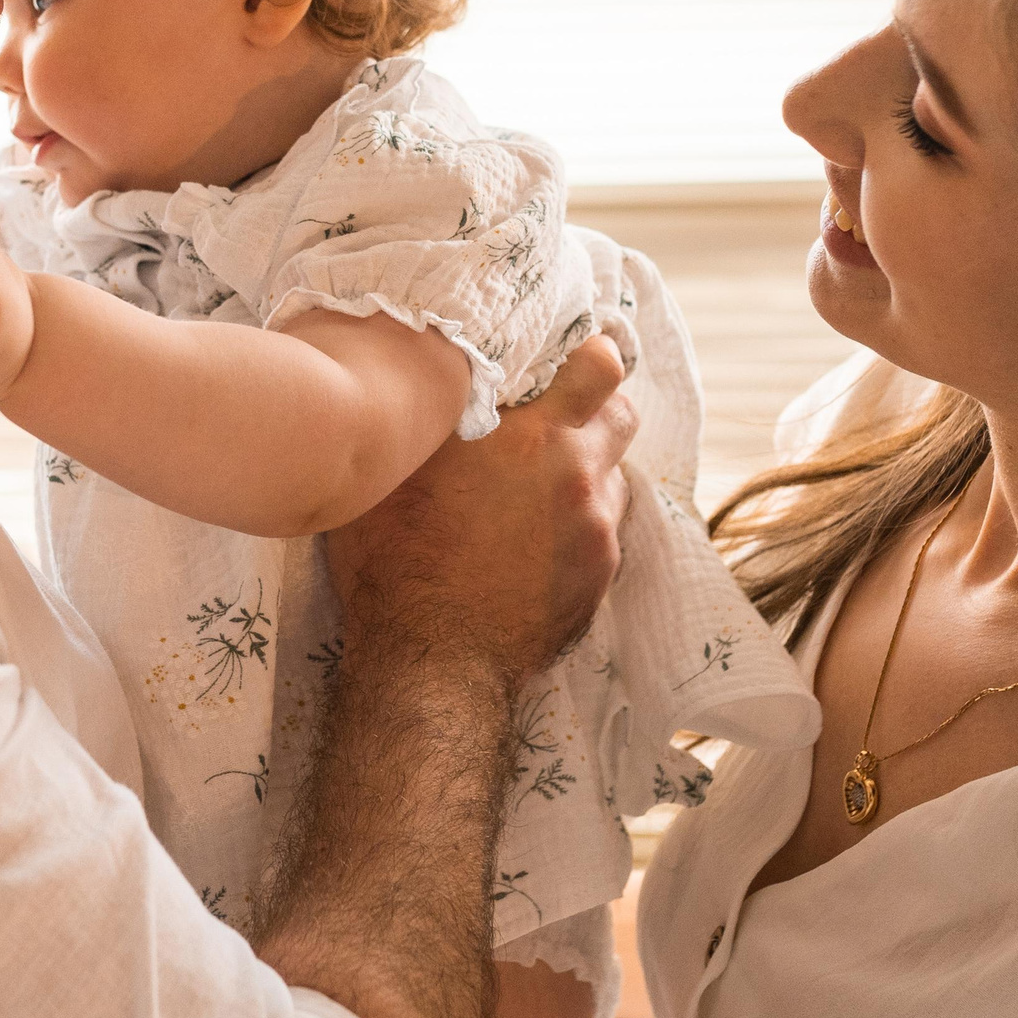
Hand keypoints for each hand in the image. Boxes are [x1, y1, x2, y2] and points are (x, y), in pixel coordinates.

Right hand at [327, 335, 633, 689]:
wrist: (430, 660)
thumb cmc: (396, 559)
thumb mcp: (398, 467)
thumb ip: (438, 415)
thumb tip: (445, 377)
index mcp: (530, 436)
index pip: (599, 365)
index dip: (593, 356)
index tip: (578, 359)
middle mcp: (576, 476)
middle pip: (621, 417)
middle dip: (597, 412)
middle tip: (556, 425)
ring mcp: (596, 530)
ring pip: (611, 478)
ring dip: (584, 475)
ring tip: (535, 496)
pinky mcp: (600, 577)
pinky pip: (602, 531)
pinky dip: (577, 527)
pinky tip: (534, 545)